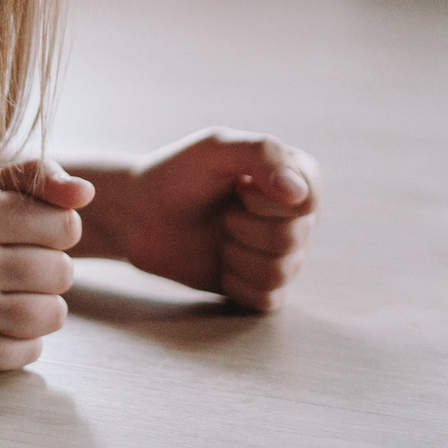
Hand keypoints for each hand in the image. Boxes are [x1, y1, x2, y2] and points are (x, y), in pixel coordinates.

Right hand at [0, 161, 90, 371]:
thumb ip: (34, 177)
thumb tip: (87, 194)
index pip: (65, 226)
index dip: (57, 229)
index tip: (32, 233)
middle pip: (62, 272)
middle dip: (50, 268)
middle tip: (21, 266)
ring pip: (52, 315)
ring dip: (45, 306)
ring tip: (18, 295)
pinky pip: (29, 352)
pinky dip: (26, 339)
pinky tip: (0, 321)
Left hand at [90, 128, 317, 310]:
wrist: (141, 214)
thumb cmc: (179, 174)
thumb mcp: (215, 147)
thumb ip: (261, 152)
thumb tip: (299, 193)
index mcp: (299, 178)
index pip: (306, 202)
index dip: (263, 200)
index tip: (236, 187)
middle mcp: (300, 219)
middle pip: (292, 239)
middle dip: (241, 226)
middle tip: (221, 213)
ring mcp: (286, 255)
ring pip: (279, 273)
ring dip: (235, 255)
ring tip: (219, 236)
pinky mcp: (264, 287)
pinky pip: (267, 300)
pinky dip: (236, 284)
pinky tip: (220, 264)